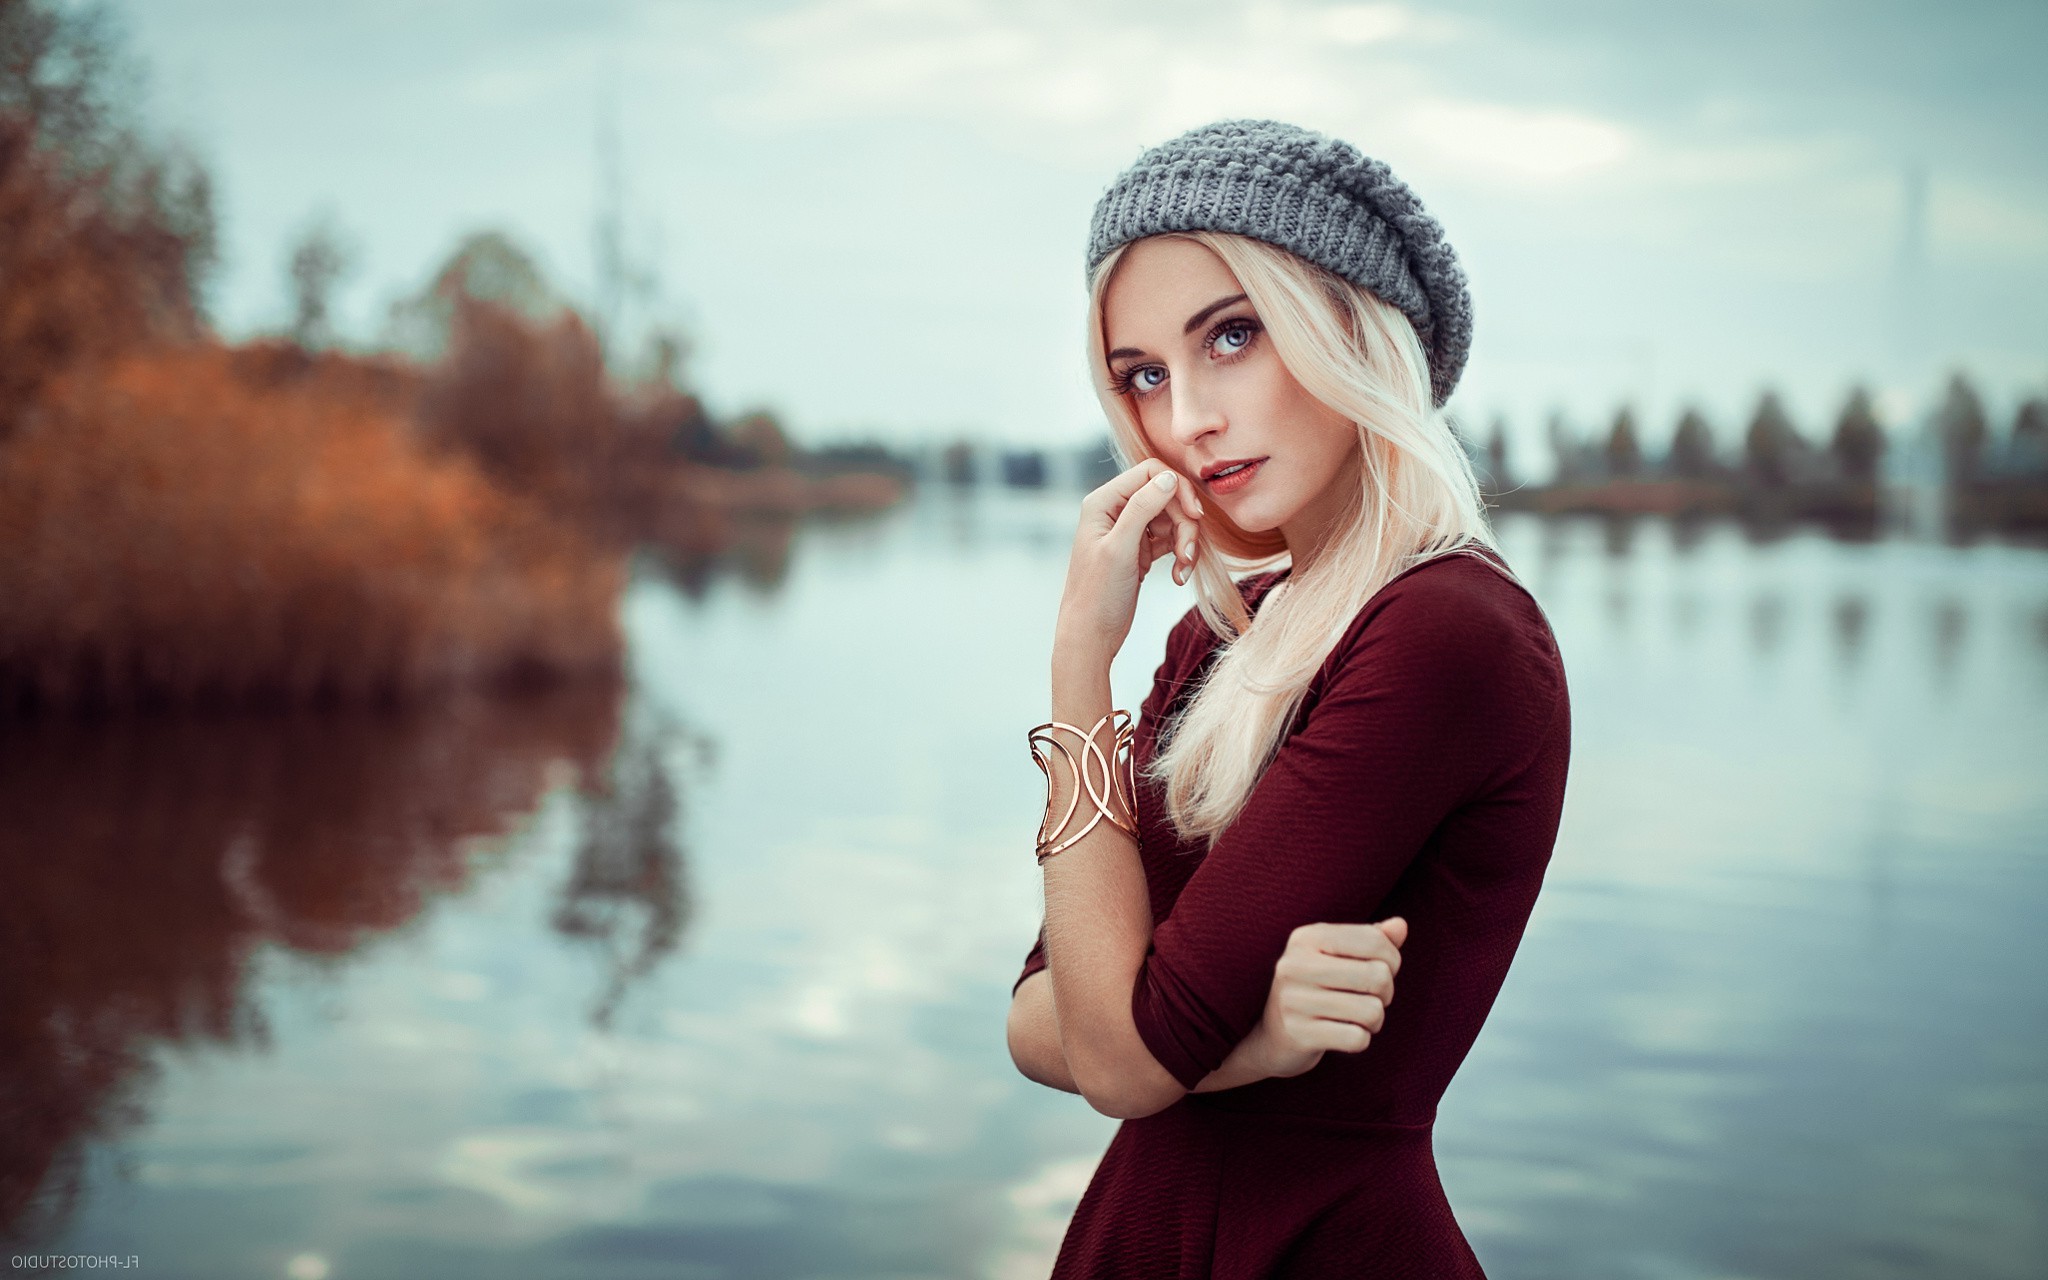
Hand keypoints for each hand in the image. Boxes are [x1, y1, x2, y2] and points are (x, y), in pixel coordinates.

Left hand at [1056, 461, 1204, 662]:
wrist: (1091, 635)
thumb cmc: (1097, 594)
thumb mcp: (1120, 548)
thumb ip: (1142, 508)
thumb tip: (1169, 478)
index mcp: (1103, 502)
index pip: (1150, 473)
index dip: (1178, 489)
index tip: (1195, 516)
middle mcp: (1115, 511)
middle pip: (1166, 497)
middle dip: (1184, 524)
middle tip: (1189, 554)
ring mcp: (1129, 531)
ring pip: (1172, 520)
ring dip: (1185, 543)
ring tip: (1184, 570)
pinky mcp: (1140, 550)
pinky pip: (1170, 541)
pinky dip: (1180, 556)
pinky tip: (1179, 577)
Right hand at [1243, 917, 1407, 1079]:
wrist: (1274, 1035)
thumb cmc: (1316, 988)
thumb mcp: (1339, 956)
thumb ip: (1372, 939)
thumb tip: (1400, 925)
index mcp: (1306, 937)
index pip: (1374, 940)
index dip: (1392, 960)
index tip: (1378, 971)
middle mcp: (1295, 965)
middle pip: (1377, 975)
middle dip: (1386, 992)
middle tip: (1370, 998)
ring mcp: (1294, 1001)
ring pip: (1372, 1010)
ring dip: (1374, 1020)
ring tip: (1357, 1018)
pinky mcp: (1299, 1034)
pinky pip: (1357, 1039)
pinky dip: (1360, 1040)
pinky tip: (1344, 1034)